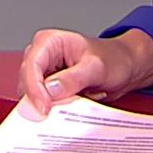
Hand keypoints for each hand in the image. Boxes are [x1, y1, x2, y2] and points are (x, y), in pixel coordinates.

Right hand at [16, 28, 152, 118]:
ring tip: (79, 99)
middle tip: (60, 111)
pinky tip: (75, 103)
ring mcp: (44, 72)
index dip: (34, 89)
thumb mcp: (97, 68)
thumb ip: (74, 78)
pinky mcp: (48, 88)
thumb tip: (51, 90)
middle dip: (42, 98)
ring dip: (52, 104)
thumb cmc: (114, 60)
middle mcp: (42, 55)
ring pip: (32, 95)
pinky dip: (56, 109)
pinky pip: (42, 103)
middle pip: (27, 81)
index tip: (44, 108)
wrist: (125, 68)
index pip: (31, 65)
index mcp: (49, 41)